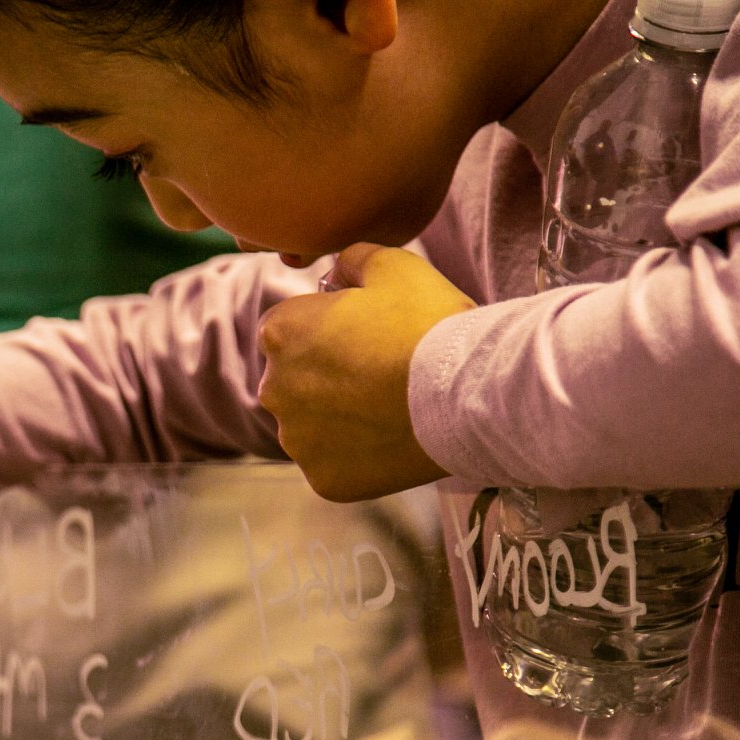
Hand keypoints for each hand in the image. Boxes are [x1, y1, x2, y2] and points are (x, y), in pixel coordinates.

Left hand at [256, 244, 474, 501]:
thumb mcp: (394, 265)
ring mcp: (296, 441)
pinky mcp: (323, 479)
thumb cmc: (428, 323)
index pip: (289, 330)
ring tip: (391, 408)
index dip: (328, 329)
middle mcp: (273, 389)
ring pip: (312, 427)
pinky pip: (334, 465)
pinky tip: (393, 440)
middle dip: (327, 376)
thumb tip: (336, 269)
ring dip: (340, 418)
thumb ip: (353, 260)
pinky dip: (358, 457)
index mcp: (279, 333)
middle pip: (295, 381)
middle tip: (381, 372)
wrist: (466, 393)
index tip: (366, 334)